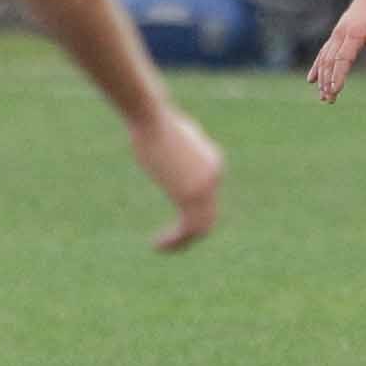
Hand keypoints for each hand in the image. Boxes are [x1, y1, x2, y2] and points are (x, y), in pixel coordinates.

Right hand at [128, 105, 222, 251]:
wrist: (152, 119)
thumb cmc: (154, 123)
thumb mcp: (170, 135)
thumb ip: (177, 149)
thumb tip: (169, 149)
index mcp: (213, 163)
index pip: (208, 199)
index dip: (190, 216)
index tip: (170, 227)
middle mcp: (214, 176)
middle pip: (209, 216)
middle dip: (189, 234)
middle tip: (167, 243)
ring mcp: (206, 186)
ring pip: (201, 227)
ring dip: (181, 242)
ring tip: (159, 247)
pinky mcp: (191, 194)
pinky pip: (188, 228)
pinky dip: (174, 241)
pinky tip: (156, 244)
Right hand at [308, 0, 365, 100]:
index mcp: (353, 34)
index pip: (342, 59)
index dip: (338, 76)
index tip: (335, 91)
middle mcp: (340, 34)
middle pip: (329, 61)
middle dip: (327, 81)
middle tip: (328, 100)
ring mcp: (336, 34)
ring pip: (324, 58)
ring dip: (321, 77)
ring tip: (322, 96)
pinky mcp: (336, 34)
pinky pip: (323, 52)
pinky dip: (317, 66)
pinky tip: (312, 80)